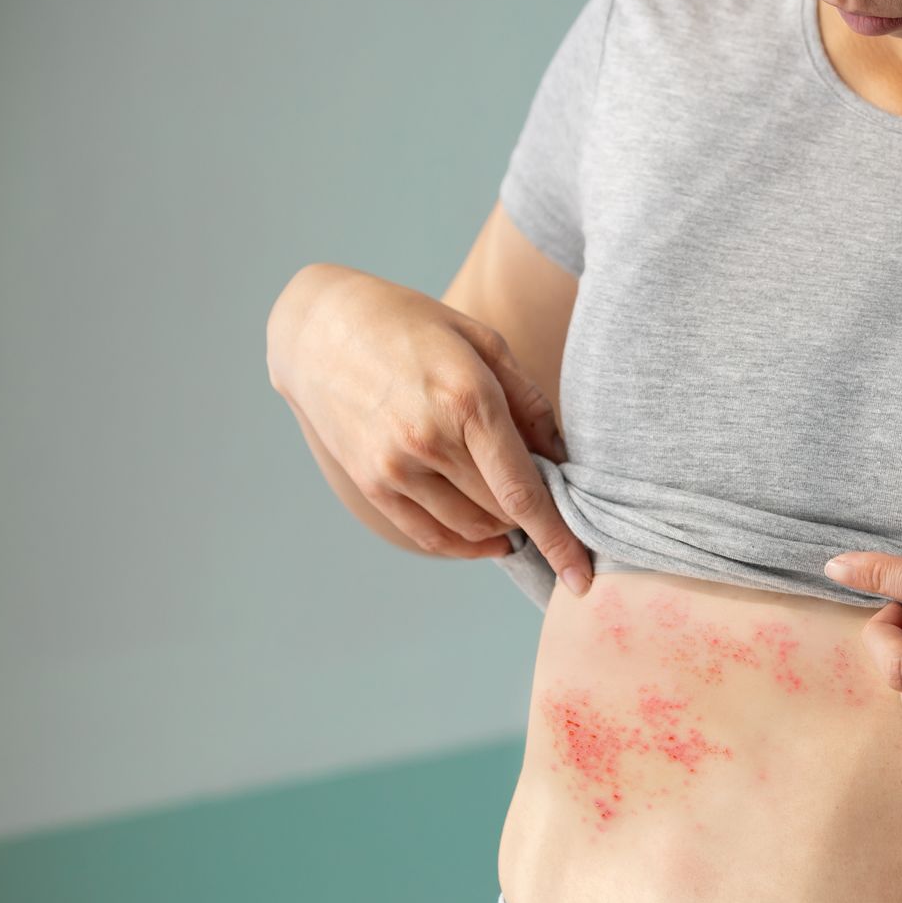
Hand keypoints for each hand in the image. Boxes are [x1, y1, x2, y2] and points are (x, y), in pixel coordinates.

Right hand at [267, 265, 592, 586]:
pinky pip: (431, 535)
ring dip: (502, 529)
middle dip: (535, 518)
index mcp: (467, 400)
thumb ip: (528, 402)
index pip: (523, 490)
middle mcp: (429, 440)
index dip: (558, 538)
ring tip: (514, 507)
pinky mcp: (372, 484)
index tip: (581, 576)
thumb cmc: (411, 326)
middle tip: (551, 499)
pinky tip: (489, 536)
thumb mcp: (481, 341)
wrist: (320, 329)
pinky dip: (466, 544)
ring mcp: (395, 467)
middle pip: (502, 512)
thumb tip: (562, 458)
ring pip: (471, 529)